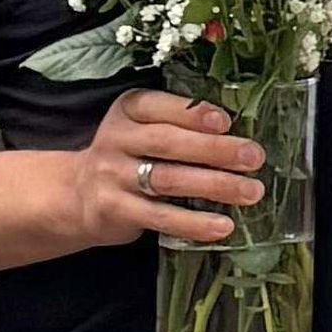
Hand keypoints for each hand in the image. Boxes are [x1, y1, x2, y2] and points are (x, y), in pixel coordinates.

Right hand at [67, 85, 266, 250]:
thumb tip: (242, 137)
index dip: (192, 113)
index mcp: (129, 111)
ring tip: (250, 191)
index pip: (158, 106)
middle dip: (215, 149)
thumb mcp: (145, 130)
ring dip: (214, 185)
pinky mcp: (114, 210)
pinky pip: (160, 216)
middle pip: (168, 142)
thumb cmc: (131, 157)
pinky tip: (222, 226)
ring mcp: (113, 176)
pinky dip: (194, 222)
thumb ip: (181, 127)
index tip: (226, 121)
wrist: (76, 195)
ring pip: (168, 179)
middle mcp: (117, 139)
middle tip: (254, 157)